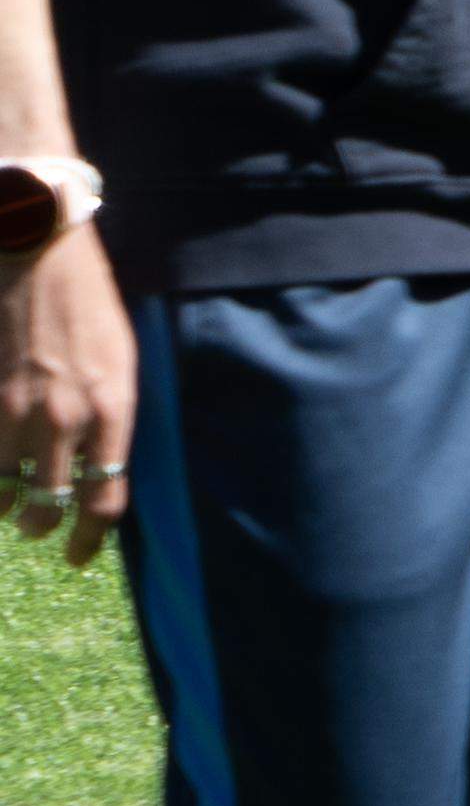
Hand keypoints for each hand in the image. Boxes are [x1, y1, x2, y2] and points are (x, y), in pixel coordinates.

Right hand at [2, 226, 124, 568]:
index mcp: (112, 409)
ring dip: (4, 505)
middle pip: (49, 507)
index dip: (91, 539)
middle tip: (35, 527)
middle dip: (40, 525)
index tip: (80, 554)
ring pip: (1, 493)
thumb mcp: (122, 359)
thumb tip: (101, 461)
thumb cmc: (86, 301)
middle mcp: (63, 418)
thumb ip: (110, 415)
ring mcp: (13, 409)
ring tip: (7, 500)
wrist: (35, 251)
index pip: (106, 499)